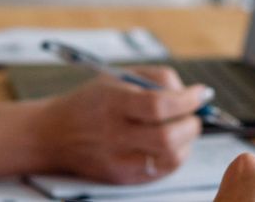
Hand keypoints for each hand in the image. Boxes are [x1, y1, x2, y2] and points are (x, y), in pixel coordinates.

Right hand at [33, 66, 207, 183]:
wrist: (54, 135)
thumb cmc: (90, 102)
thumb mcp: (117, 77)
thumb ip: (156, 78)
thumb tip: (192, 92)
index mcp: (112, 103)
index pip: (158, 105)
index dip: (186, 99)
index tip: (200, 93)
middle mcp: (114, 134)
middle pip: (167, 137)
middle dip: (191, 124)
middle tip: (193, 114)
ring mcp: (118, 160)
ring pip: (170, 158)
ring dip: (187, 142)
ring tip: (182, 128)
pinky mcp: (122, 178)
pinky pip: (162, 172)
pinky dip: (175, 157)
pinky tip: (170, 144)